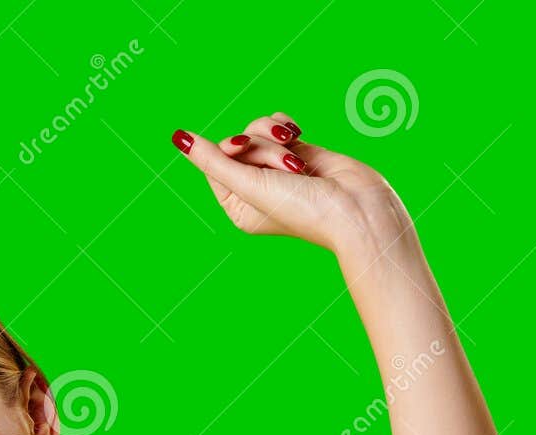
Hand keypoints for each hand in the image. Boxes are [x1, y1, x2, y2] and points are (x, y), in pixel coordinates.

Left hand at [172, 114, 413, 255]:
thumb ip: (212, 160)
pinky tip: (299, 136)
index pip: (213, 163)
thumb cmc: (303, 208)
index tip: (240, 149)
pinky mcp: (298, 152)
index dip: (227, 149)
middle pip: (238, 143)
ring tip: (300, 165)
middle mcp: (254, 189)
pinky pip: (277, 125)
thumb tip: (178, 137)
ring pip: (258, 130)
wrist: (357, 209)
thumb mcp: (249, 184)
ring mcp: (277, 170)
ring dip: (276, 140)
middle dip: (260, 146)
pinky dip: (285, 126)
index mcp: (237, 206)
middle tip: (285, 168)